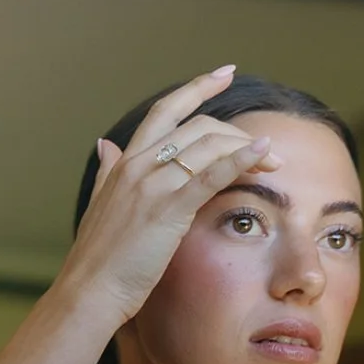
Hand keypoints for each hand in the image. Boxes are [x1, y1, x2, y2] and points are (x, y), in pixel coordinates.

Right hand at [61, 65, 282, 323]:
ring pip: (209, 146)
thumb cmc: (100, 257)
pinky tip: (262, 154)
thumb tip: (106, 144)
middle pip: (197, 127)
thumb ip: (110, 171)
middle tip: (267, 149)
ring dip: (248, 148)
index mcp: (126, 162)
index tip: (225, 74)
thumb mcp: (102, 204)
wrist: (89, 289)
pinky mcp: (168, 208)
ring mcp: (153, 184)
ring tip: (275, 161)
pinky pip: (211, 174)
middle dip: (237, 132)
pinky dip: (240, 159)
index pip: (165, 111)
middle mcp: (139, 165)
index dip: (196, 88)